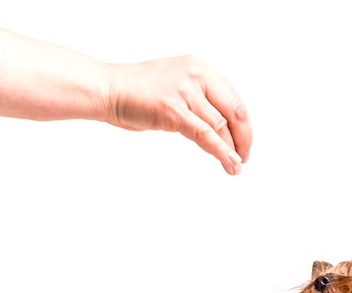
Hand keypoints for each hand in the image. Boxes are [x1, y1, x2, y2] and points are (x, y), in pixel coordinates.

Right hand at [105, 56, 251, 174]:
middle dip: (243, 138)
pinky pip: (205, 135)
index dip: (243, 125)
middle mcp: (196, 75)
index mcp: (199, 67)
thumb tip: (219, 125)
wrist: (108, 89)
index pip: (233, 99)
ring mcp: (184, 91)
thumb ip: (198, 98)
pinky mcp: (173, 110)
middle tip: (243, 157)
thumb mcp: (176, 86)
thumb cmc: (137, 92)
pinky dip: (221, 152)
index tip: (244, 142)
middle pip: (234, 111)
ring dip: (232, 151)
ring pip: (220, 126)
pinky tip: (230, 163)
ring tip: (235, 166)